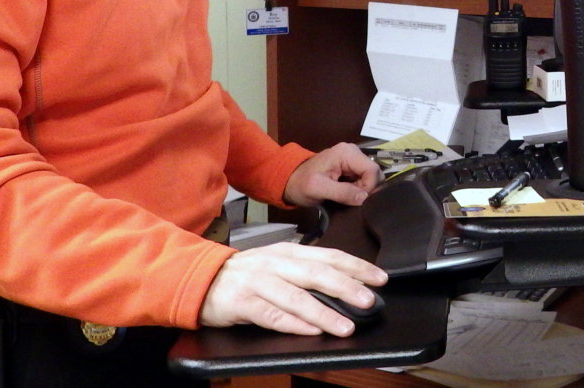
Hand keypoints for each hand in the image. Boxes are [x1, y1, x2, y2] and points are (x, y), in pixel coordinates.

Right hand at [199, 241, 387, 334]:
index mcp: (290, 251)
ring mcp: (259, 282)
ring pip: (297, 297)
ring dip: (323, 312)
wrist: (203, 277)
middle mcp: (277, 263)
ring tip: (345, 324)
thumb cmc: (248, 273)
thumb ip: (307, 271)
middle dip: (346, 287)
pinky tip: (311, 331)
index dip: (357, 267)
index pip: (330, 256)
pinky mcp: (243, 302)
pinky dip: (293, 324)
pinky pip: (272, 315)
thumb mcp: (279, 263)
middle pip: (317, 273)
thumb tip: (345, 284)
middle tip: (369, 300)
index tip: (380, 278)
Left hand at [283, 142, 381, 207]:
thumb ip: (342, 192)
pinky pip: (364, 178)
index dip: (369, 187)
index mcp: (347, 153)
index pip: (372, 170)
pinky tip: (347, 194)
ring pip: (371, 177)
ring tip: (347, 197)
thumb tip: (364, 197)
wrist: (291, 181)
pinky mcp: (351, 166)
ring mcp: (353, 158)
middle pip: (374, 173)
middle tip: (350, 199)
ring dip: (362, 190)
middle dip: (366, 189)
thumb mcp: (318, 189)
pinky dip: (359, 189)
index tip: (356, 199)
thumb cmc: (302, 184)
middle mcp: (353, 151)